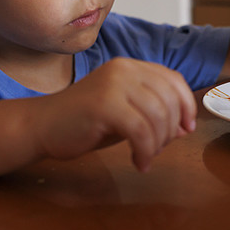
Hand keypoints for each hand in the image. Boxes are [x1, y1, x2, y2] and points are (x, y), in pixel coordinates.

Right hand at [37, 58, 196, 171]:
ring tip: (145, 157)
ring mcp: (113, 85)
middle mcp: (123, 69)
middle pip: (169, 99)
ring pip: (158, 115)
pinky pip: (141, 130)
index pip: (173, 80)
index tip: (186, 128)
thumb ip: (153, 114)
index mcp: (130, 66)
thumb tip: (184, 126)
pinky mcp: (103, 105)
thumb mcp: (125, 113)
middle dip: (171, 130)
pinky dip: (146, 151)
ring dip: (158, 144)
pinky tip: (139, 162)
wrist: (42, 126)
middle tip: (158, 149)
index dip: (187, 105)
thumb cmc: (83, 122)